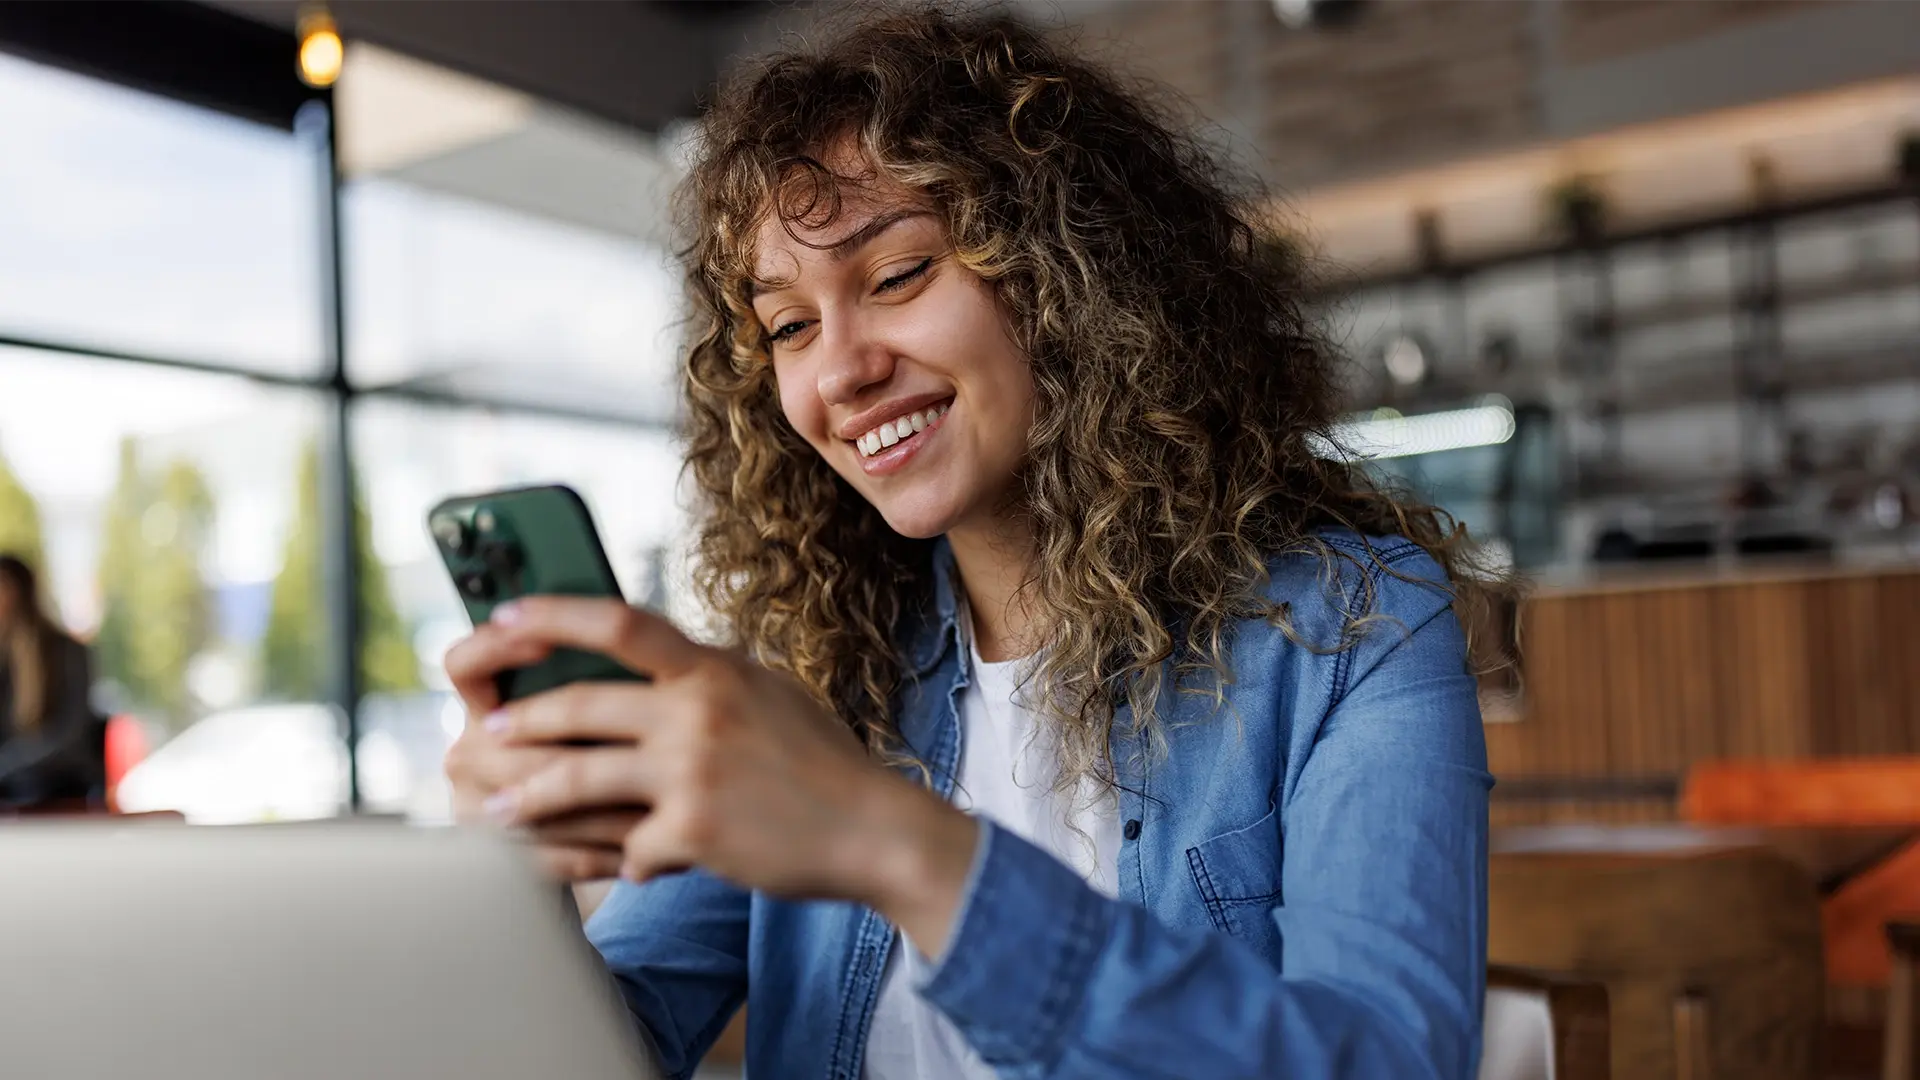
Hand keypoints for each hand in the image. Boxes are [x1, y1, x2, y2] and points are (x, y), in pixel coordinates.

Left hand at [479, 597, 980, 953]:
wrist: (874, 829)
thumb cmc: (821, 763)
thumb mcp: (766, 693)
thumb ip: (705, 676)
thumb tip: (648, 659)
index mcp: (713, 670)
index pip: (619, 623)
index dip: (552, 616)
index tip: (503, 617)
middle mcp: (699, 712)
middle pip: (580, 704)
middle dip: (521, 720)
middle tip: (485, 732)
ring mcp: (693, 772)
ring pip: (579, 777)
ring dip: (526, 795)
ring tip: (494, 808)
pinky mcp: (694, 832)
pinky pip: (627, 848)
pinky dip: (618, 859)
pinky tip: (617, 868)